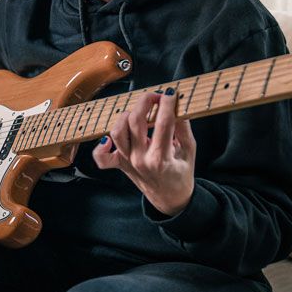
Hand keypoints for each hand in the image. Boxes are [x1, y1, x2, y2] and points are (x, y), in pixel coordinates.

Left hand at [92, 87, 196, 215]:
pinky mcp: (120, 165)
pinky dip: (101, 147)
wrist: (170, 198)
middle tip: (155, 96)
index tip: (170, 93)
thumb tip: (178, 104)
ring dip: (126, 117)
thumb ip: (184, 128)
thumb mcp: (190, 151)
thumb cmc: (181, 174)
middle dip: (145, 102)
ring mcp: (128, 162)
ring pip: (117, 132)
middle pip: (135, 121)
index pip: (163, 122)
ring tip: (140, 113)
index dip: (166, 103)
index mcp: (161, 158)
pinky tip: (109, 138)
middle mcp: (140, 159)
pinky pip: (102, 158)